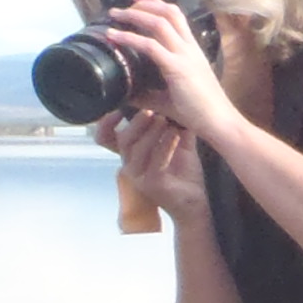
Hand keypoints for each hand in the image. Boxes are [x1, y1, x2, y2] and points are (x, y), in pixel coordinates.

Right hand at [94, 103, 207, 222]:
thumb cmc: (184, 174)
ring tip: (164, 119)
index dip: (106, 122)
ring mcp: (139, 176)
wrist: (196, 203)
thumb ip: (173, 124)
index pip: (106, 136)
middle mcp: (130, 164)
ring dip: (151, 132)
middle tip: (151, 110)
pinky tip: (175, 135)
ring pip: (137, 149)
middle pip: (123, 139)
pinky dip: (165, 146)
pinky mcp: (152, 185)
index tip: (118, 106)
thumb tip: (174, 99)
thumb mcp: (178, 143)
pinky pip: (155, 162)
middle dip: (136, 122)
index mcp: (131, 153)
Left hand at [100, 0, 242, 145]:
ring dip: (134, 14)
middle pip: (168, 12)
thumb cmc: (201, 114)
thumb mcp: (170, 99)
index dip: (157, 4)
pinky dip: (129, 37)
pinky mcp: (178, 68)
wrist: (221, 124)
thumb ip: (149, 94)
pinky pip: (150, 45)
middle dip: (144, 3)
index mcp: (193, 52)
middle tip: (124, 3)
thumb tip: (127, 93)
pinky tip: (114, 36)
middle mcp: (190, 49)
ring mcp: (185, 57)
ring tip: (115, 14)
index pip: (177, 18)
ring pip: (159, 22)